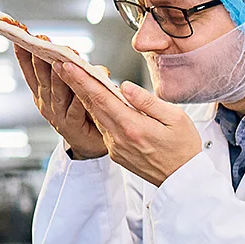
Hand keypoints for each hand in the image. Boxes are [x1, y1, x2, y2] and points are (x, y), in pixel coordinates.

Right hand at [17, 51, 107, 159]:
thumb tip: (69, 53)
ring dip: (57, 74)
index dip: (24, 57)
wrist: (88, 145)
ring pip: (57, 92)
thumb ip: (66, 73)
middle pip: (41, 79)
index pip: (30, 72)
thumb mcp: (66, 90)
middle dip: (40, 59)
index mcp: (43, 94)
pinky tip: (78, 87)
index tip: (20, 39)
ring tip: (58, 59)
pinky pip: (75, 109)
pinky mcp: (72, 125)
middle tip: (40, 41)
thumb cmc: (79, 114)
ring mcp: (58, 115)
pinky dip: (77, 97)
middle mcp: (47, 103)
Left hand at [59, 65, 205, 186]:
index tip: (68, 65)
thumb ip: (147, 101)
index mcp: (133, 127)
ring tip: (72, 77)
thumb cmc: (184, 147)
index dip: (83, 80)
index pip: (102, 98)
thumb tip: (125, 86)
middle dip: (75, 83)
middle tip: (60, 64)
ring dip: (82, 96)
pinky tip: (92, 100)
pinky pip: (103, 127)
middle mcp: (119, 139)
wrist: (183, 180)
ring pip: (95, 116)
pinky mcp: (116, 152)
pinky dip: (95, 111)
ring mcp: (115, 147)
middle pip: (92, 105)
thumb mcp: (176, 119)